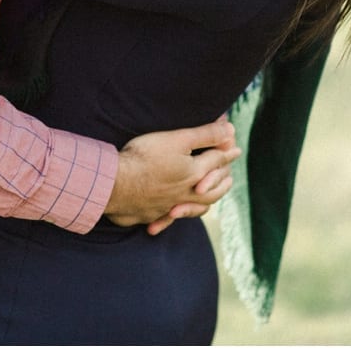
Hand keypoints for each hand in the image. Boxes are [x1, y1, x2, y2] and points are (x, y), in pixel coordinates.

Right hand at [104, 118, 240, 233]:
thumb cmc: (145, 157)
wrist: (114, 184)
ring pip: (192, 209)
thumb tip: (230, 129)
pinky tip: (166, 218)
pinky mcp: (149, 214)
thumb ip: (205, 135)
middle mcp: (185, 194)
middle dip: (221, 183)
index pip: (216, 162)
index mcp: (194, 174)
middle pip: (210, 192)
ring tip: (206, 201)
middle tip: (228, 179)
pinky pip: (164, 219)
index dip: (227, 152)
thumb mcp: (177, 139)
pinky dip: (168, 220)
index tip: (236, 148)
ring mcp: (167, 207)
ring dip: (202, 204)